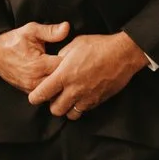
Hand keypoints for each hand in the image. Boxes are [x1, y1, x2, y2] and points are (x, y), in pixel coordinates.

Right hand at [0, 21, 71, 94]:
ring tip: (68, 73)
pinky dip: (52, 88)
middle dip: (69, 75)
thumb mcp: (31, 30)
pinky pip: (45, 93)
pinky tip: (57, 79)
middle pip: (61, 83)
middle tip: (76, 66)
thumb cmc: (13, 41)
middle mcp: (35, 80)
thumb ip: (50, 31)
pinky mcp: (28, 91)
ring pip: (54, 90)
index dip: (73, 62)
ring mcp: (31, 87)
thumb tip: (66, 27)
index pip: (64, 68)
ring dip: (61, 83)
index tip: (77, 56)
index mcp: (39, 65)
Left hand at [29, 33, 148, 120]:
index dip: (35, 97)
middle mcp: (74, 90)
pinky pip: (84, 111)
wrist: (123, 54)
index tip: (35, 95)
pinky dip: (80, 107)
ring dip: (67, 108)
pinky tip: (82, 96)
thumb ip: (61, 57)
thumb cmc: (99, 46)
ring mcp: (87, 97)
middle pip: (55, 110)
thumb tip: (55, 63)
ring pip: (70, 114)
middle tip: (55, 95)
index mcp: (64, 75)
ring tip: (69, 98)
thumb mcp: (75, 44)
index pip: (41, 94)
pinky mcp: (98, 101)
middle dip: (52, 104)